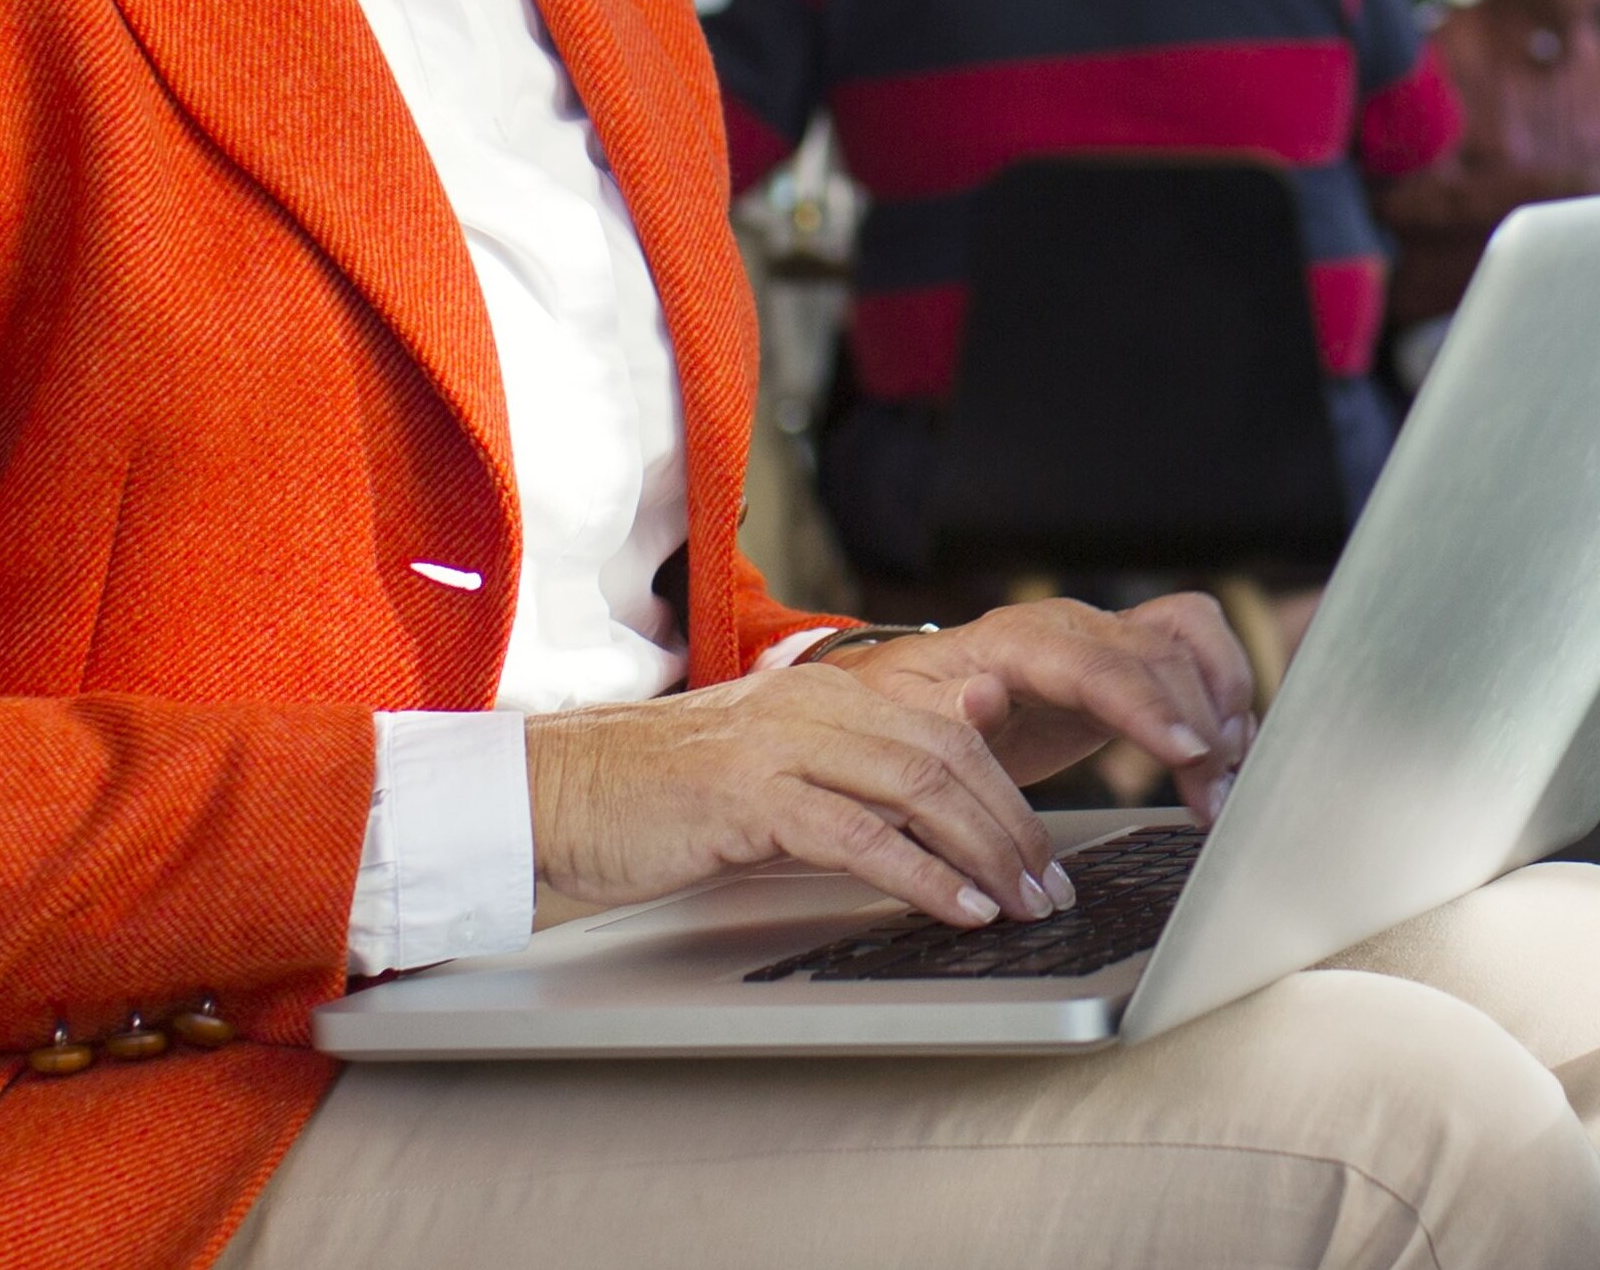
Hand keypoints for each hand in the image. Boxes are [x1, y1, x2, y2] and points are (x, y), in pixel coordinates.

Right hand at [520, 661, 1059, 930]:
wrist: (551, 796)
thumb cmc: (654, 799)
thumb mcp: (769, 780)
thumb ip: (847, 783)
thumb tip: (934, 810)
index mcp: (821, 692)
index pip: (947, 729)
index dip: (1006, 792)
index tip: (1039, 852)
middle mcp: (810, 702)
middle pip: (949, 754)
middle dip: (1012, 826)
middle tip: (1048, 886)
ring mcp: (779, 742)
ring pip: (917, 786)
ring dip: (983, 851)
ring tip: (1020, 902)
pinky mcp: (747, 794)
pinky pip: (857, 834)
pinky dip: (920, 874)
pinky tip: (955, 907)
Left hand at [826, 594, 1258, 821]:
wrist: (920, 690)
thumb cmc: (910, 707)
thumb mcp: (905, 716)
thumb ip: (945, 710)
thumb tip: (984, 695)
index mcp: (1016, 641)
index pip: (1096, 664)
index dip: (1148, 705)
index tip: (1188, 750)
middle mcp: (1071, 626)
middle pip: (1158, 654)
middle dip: (1199, 724)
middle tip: (1214, 795)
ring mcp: (1105, 635)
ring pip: (1190, 640)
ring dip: (1222, 706)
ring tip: (1221, 780)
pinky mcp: (1128, 656)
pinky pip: (1196, 649)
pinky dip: (1223, 695)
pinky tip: (1223, 752)